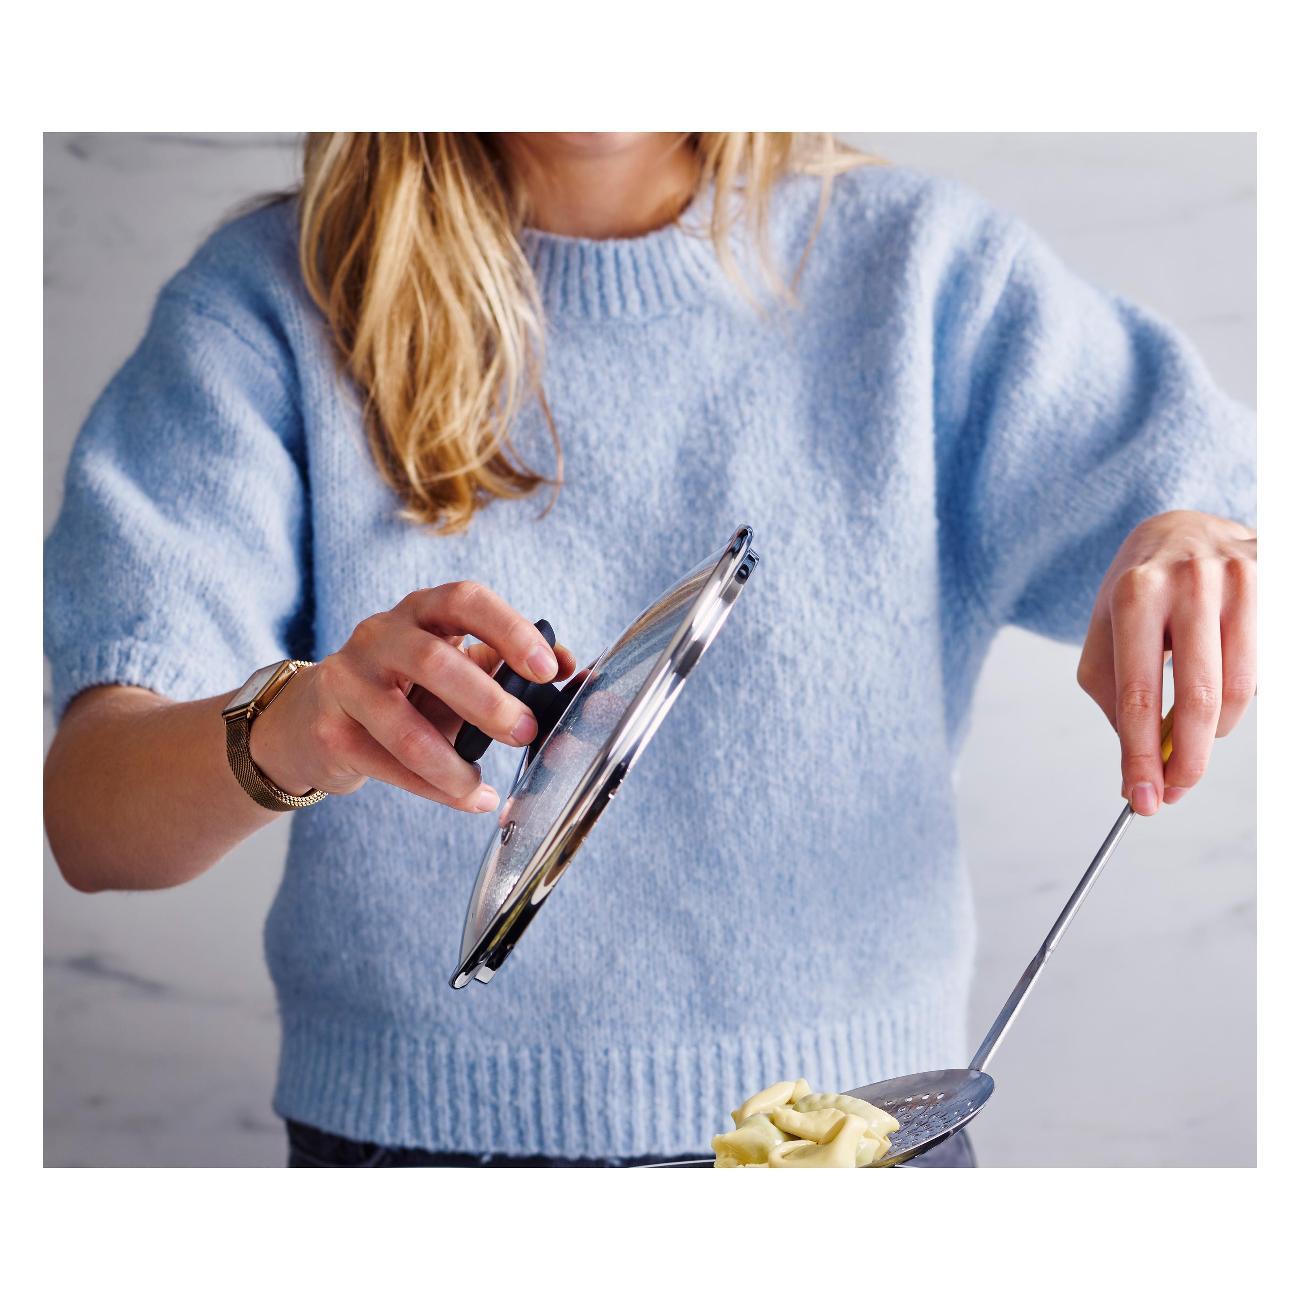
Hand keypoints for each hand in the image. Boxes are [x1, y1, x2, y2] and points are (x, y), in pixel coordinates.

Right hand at [249, 582, 575, 812]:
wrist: (315, 719)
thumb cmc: (403, 689)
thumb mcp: (454, 666)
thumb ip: (507, 664)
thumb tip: (571, 667)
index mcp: (421, 611)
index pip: (465, 600)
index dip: (509, 629)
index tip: (548, 668)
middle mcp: (380, 635)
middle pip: (433, 660)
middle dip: (487, 702)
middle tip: (525, 732)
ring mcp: (348, 680)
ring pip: (404, 724)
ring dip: (453, 763)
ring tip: (483, 785)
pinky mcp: (331, 729)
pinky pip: (388, 765)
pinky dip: (435, 790)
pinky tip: (470, 799)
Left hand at [1077, 511, 1255, 814]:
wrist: (1182, 527)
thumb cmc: (1140, 590)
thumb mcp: (1105, 632)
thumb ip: (1114, 697)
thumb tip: (1136, 771)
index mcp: (1135, 593)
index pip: (1138, 694)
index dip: (1141, 756)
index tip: (1144, 799)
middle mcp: (1190, 581)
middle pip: (1200, 699)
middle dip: (1189, 760)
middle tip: (1176, 789)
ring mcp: (1242, 578)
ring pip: (1241, 691)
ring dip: (1216, 726)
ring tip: (1193, 720)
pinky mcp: (1277, 582)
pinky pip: (1267, 669)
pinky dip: (1241, 693)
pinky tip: (1221, 677)